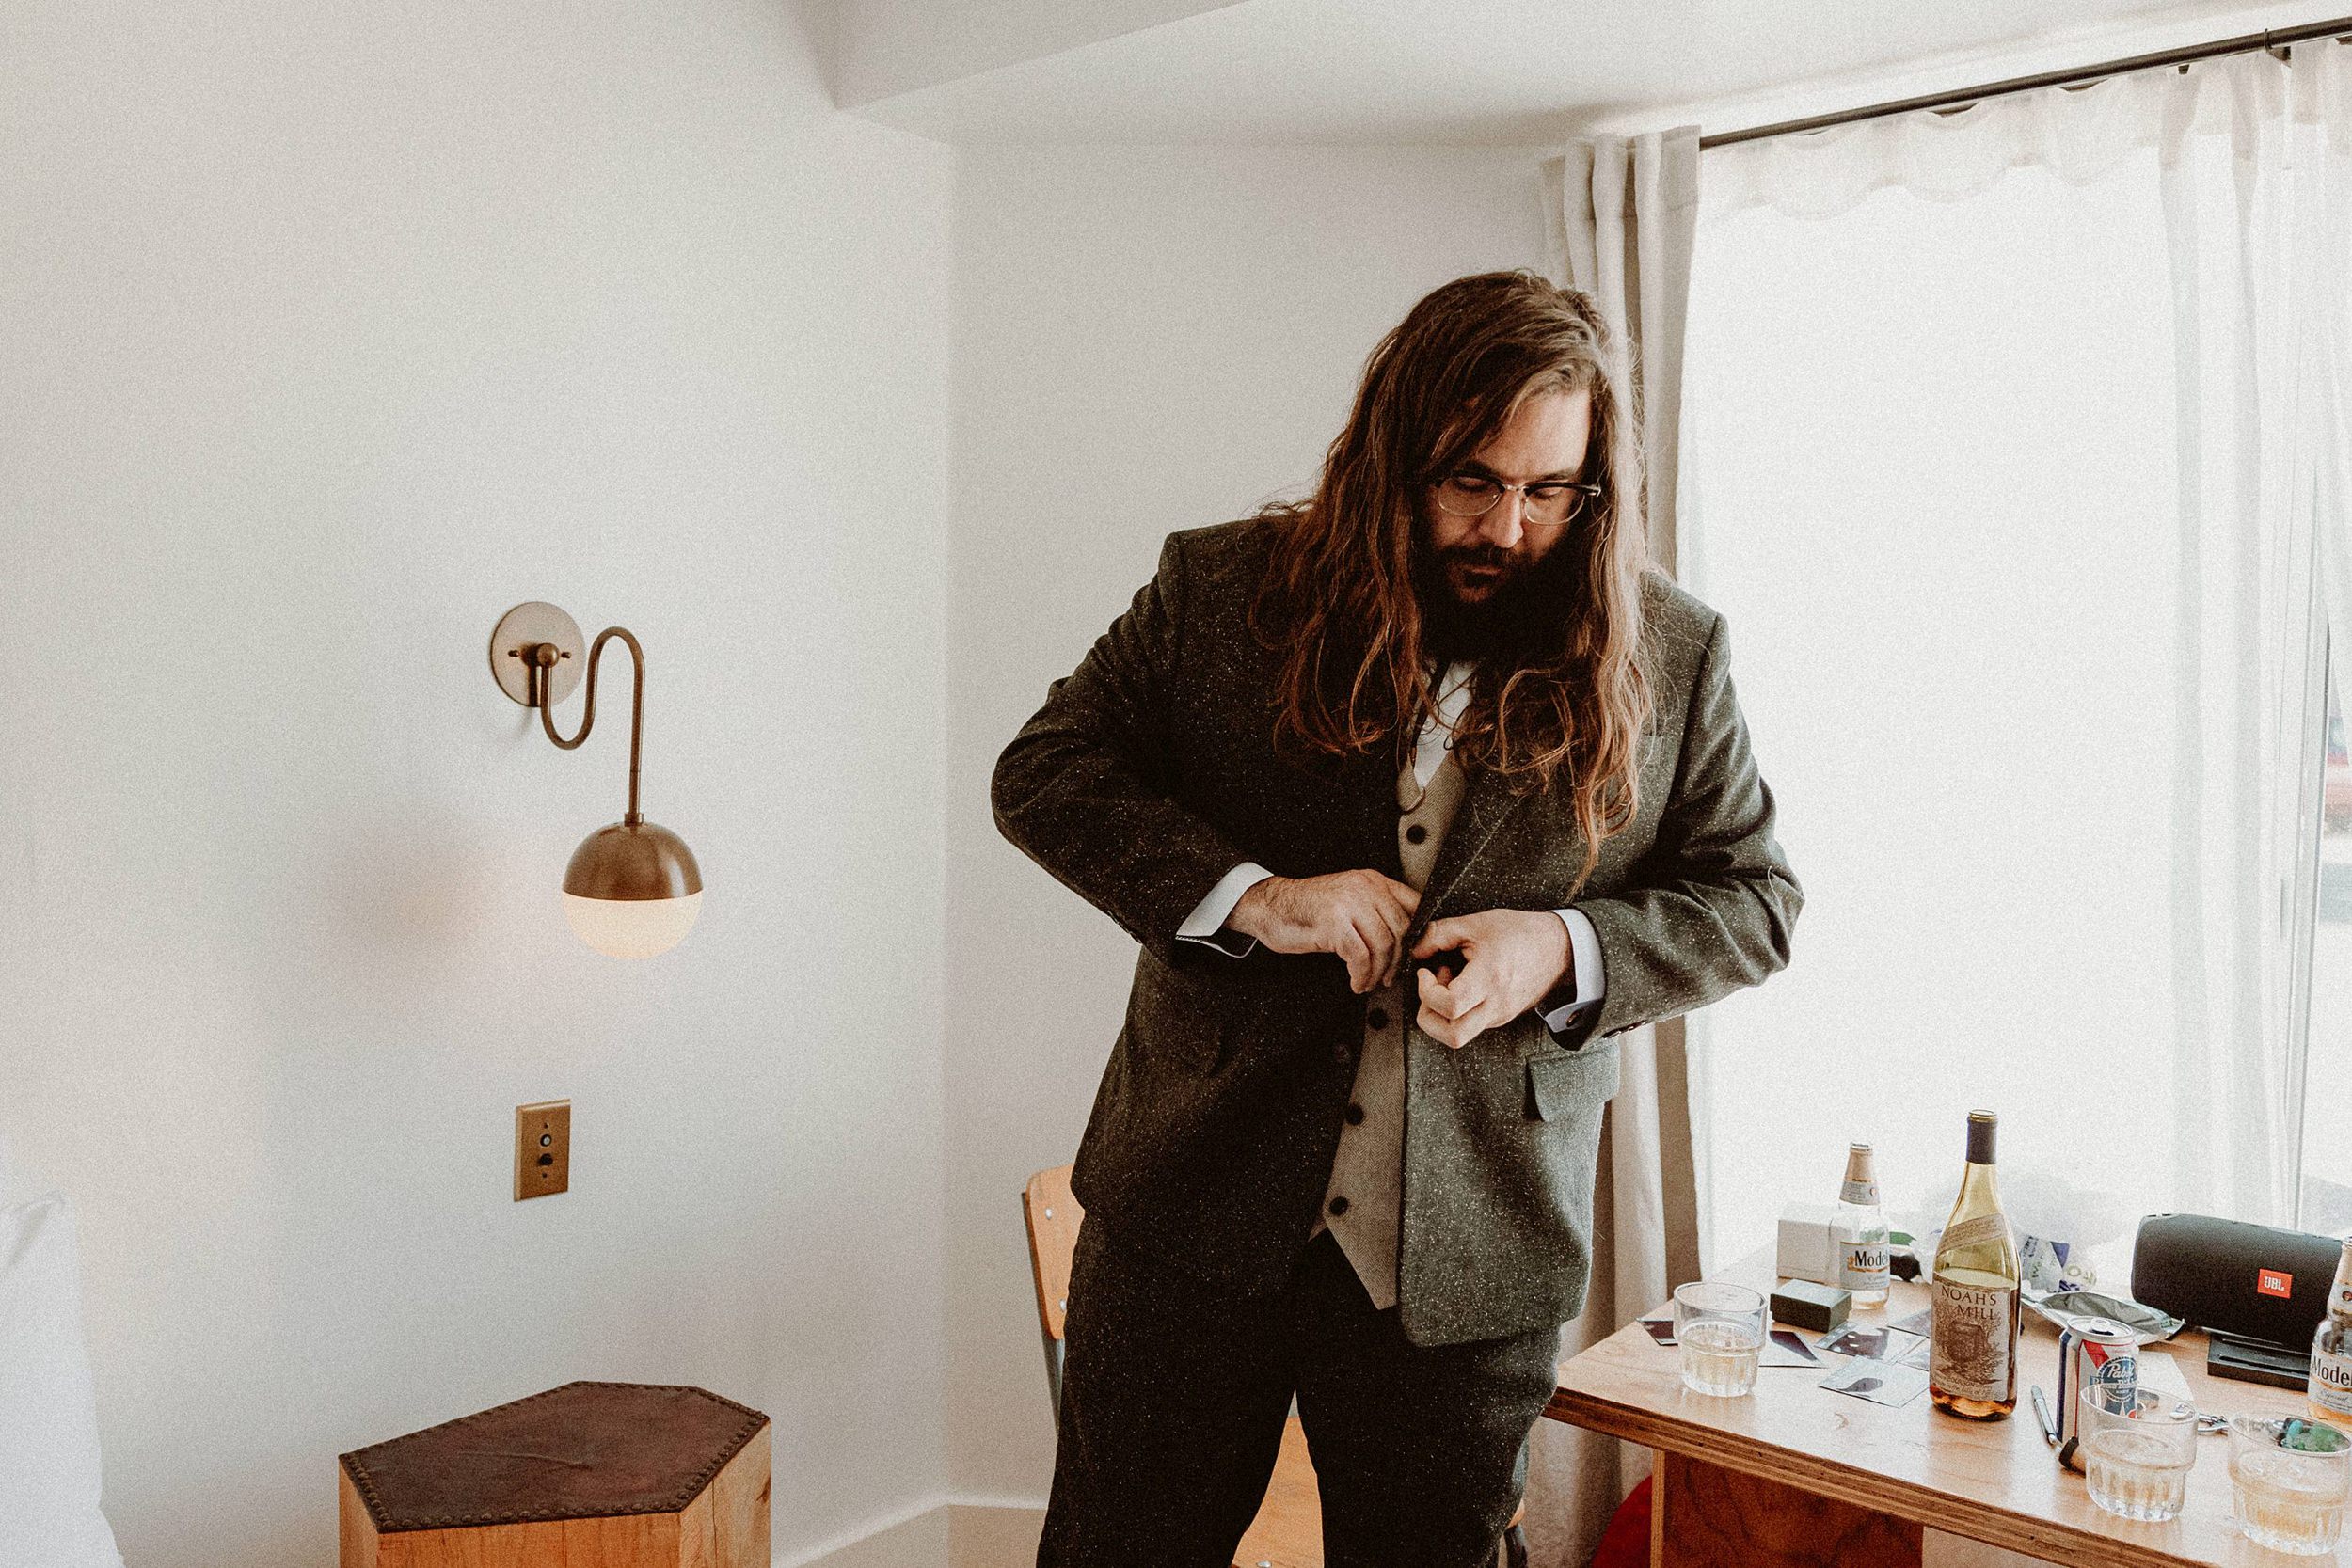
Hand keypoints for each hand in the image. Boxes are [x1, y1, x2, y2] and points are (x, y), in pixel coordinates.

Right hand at [1228, 871, 1422, 992]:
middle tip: (1390, 976)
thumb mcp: (1348, 901)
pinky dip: (1361, 975)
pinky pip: (1360, 956)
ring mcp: (1348, 904)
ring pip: (1382, 945)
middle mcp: (1364, 888)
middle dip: (1398, 961)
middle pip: (1400, 929)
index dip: (1419, 935)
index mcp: (1372, 880)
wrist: (1270, 906)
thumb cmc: (1308, 908)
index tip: (1415, 955)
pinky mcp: (1333, 923)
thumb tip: (1406, 939)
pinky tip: (1355, 982)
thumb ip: (1375, 911)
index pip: (1413, 905)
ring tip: (1368, 982)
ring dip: (1378, 972)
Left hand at [1409, 909, 1571, 1049]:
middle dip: (1428, 1017)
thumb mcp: (1475, 924)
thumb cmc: (1519, 932)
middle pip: (1452, 1036)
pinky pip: (1471, 1024)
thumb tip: (1415, 952)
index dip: (1427, 992)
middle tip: (1430, 989)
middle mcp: (1495, 1005)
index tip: (1426, 973)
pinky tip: (1464, 984)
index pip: (1450, 1006)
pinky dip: (1457, 1010)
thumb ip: (1438, 934)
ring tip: (1449, 983)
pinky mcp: (1501, 1017)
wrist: (1558, 948)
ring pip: (1460, 1035)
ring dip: (1442, 1014)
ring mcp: (1499, 1016)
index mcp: (1489, 979)